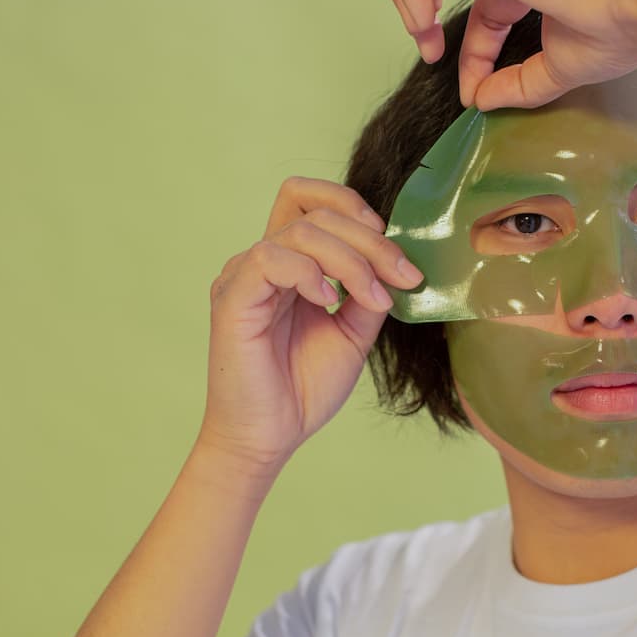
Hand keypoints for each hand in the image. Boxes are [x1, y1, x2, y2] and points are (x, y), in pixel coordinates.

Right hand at [199, 177, 423, 470]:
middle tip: (404, 276)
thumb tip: (397, 262)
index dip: (352, 206)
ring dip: (351, 260)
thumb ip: (368, 292)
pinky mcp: (232, 297)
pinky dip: (310, 273)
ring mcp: (244, 276)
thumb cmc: (303, 389)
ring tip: (373, 298)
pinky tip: (328, 302)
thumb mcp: (353, 333)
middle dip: (371, 240)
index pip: (308, 200)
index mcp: (288, 264)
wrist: (270, 437)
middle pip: (316, 213)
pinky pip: (270, 258)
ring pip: (301, 231)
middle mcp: (262, 262)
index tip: (394, 249)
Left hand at [385, 0, 636, 108]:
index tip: (472, 92)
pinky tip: (422, 26)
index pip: (487, 10)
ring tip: (421, 36)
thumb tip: (481, 102)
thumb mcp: (564, 64)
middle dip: (425, 11)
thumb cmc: (625, 23)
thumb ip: (520, 83)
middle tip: (428, 48)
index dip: (472, 53)